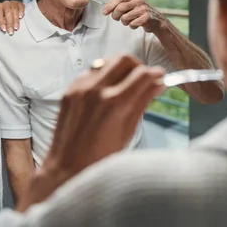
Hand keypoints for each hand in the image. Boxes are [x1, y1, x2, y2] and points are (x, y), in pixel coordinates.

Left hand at [0, 0, 24, 39]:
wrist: (9, 15)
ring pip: (14, 9)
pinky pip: (21, 6)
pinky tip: (21, 17)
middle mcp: (4, 4)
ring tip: (16, 28)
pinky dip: (21, 11)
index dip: (0, 21)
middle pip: (7, 12)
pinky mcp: (19, 4)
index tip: (3, 29)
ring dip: (15, 20)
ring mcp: (12, 3)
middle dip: (9, 23)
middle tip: (10, 32)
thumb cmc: (0, 20)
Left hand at [19, 55, 164, 210]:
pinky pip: (90, 72)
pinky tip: (106, 90)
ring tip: (125, 83)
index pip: (142, 74)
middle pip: (124, 59)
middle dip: (138, 65)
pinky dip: (102, 76)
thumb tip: (157, 85)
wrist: (66, 167)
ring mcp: (80, 88)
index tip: (160, 76)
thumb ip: (142, 103)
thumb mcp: (128, 131)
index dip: (155, 73)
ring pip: (106, 61)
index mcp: (114, 103)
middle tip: (143, 78)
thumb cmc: (100, 158)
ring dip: (119, 68)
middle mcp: (96, 90)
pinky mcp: (69, 90)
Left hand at [102, 0, 165, 32]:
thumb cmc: (140, 13)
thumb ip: (120, 5)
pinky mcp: (147, 18)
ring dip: (125, 22)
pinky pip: (132, 24)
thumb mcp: (131, 5)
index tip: (104, 12)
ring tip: (129, 21)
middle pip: (121, 8)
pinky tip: (136, 24)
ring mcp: (143, 9)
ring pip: (125, 18)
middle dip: (116, 15)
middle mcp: (139, 1)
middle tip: (117, 18)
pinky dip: (132, 26)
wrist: (156, 21)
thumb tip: (105, 10)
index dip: (110, 5)